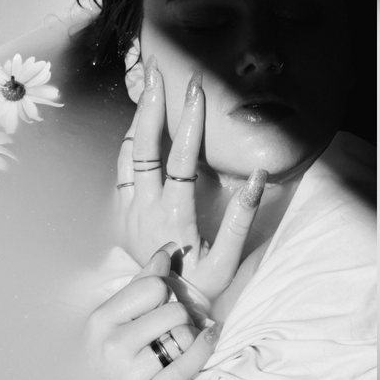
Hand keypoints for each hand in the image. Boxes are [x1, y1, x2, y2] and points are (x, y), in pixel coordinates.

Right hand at [85, 242, 221, 379]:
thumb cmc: (117, 347)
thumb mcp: (121, 313)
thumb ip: (145, 280)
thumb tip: (169, 248)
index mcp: (102, 320)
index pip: (153, 287)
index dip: (164, 292)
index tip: (160, 303)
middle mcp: (112, 347)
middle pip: (174, 312)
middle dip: (181, 316)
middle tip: (172, 325)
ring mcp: (130, 375)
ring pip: (184, 337)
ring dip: (189, 337)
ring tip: (177, 342)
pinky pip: (188, 365)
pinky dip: (204, 348)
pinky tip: (209, 337)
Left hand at [116, 70, 265, 302]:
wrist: (163, 308)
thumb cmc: (202, 284)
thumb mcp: (227, 260)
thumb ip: (242, 218)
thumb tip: (258, 178)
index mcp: (173, 216)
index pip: (181, 160)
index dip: (189, 123)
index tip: (196, 91)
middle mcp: (145, 207)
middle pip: (143, 147)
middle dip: (152, 105)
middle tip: (158, 70)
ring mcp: (129, 208)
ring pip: (127, 154)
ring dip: (139, 119)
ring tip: (148, 85)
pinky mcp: (121, 211)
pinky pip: (121, 167)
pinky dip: (131, 140)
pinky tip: (140, 122)